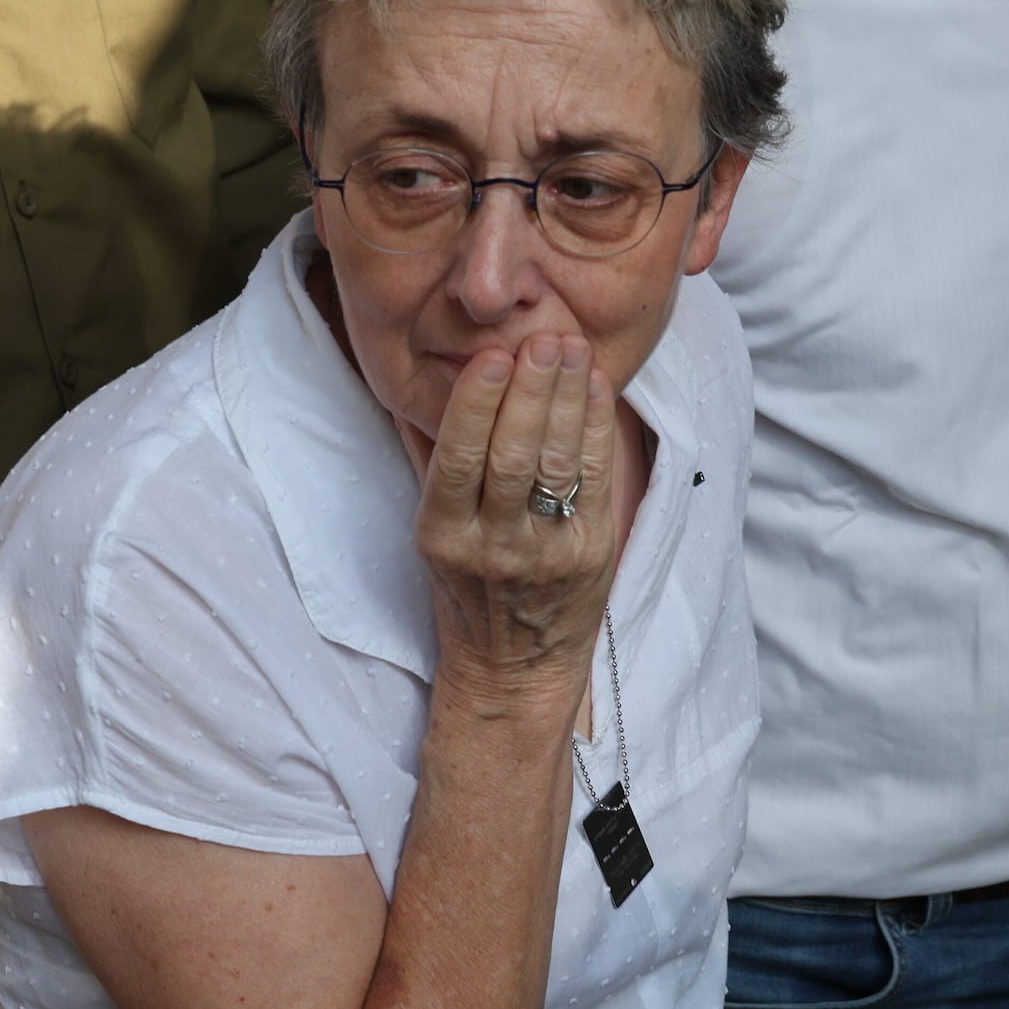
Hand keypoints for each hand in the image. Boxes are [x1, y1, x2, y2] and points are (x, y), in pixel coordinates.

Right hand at [411, 334, 622, 703]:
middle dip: (530, 391)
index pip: (458, 459)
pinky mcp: (593, 554)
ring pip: (557, 464)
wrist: (514, 669)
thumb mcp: (431, 534)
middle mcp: (493, 546)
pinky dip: (598, 428)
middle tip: (542, 339)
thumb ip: (426, 461)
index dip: (476, 403)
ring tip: (572, 348)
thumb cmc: (467, 592)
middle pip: (513, 456)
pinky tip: (596, 386)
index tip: (492, 355)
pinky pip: (597, 480)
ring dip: (568, 399)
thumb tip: (410, 385)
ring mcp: (547, 552)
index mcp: (443, 536)